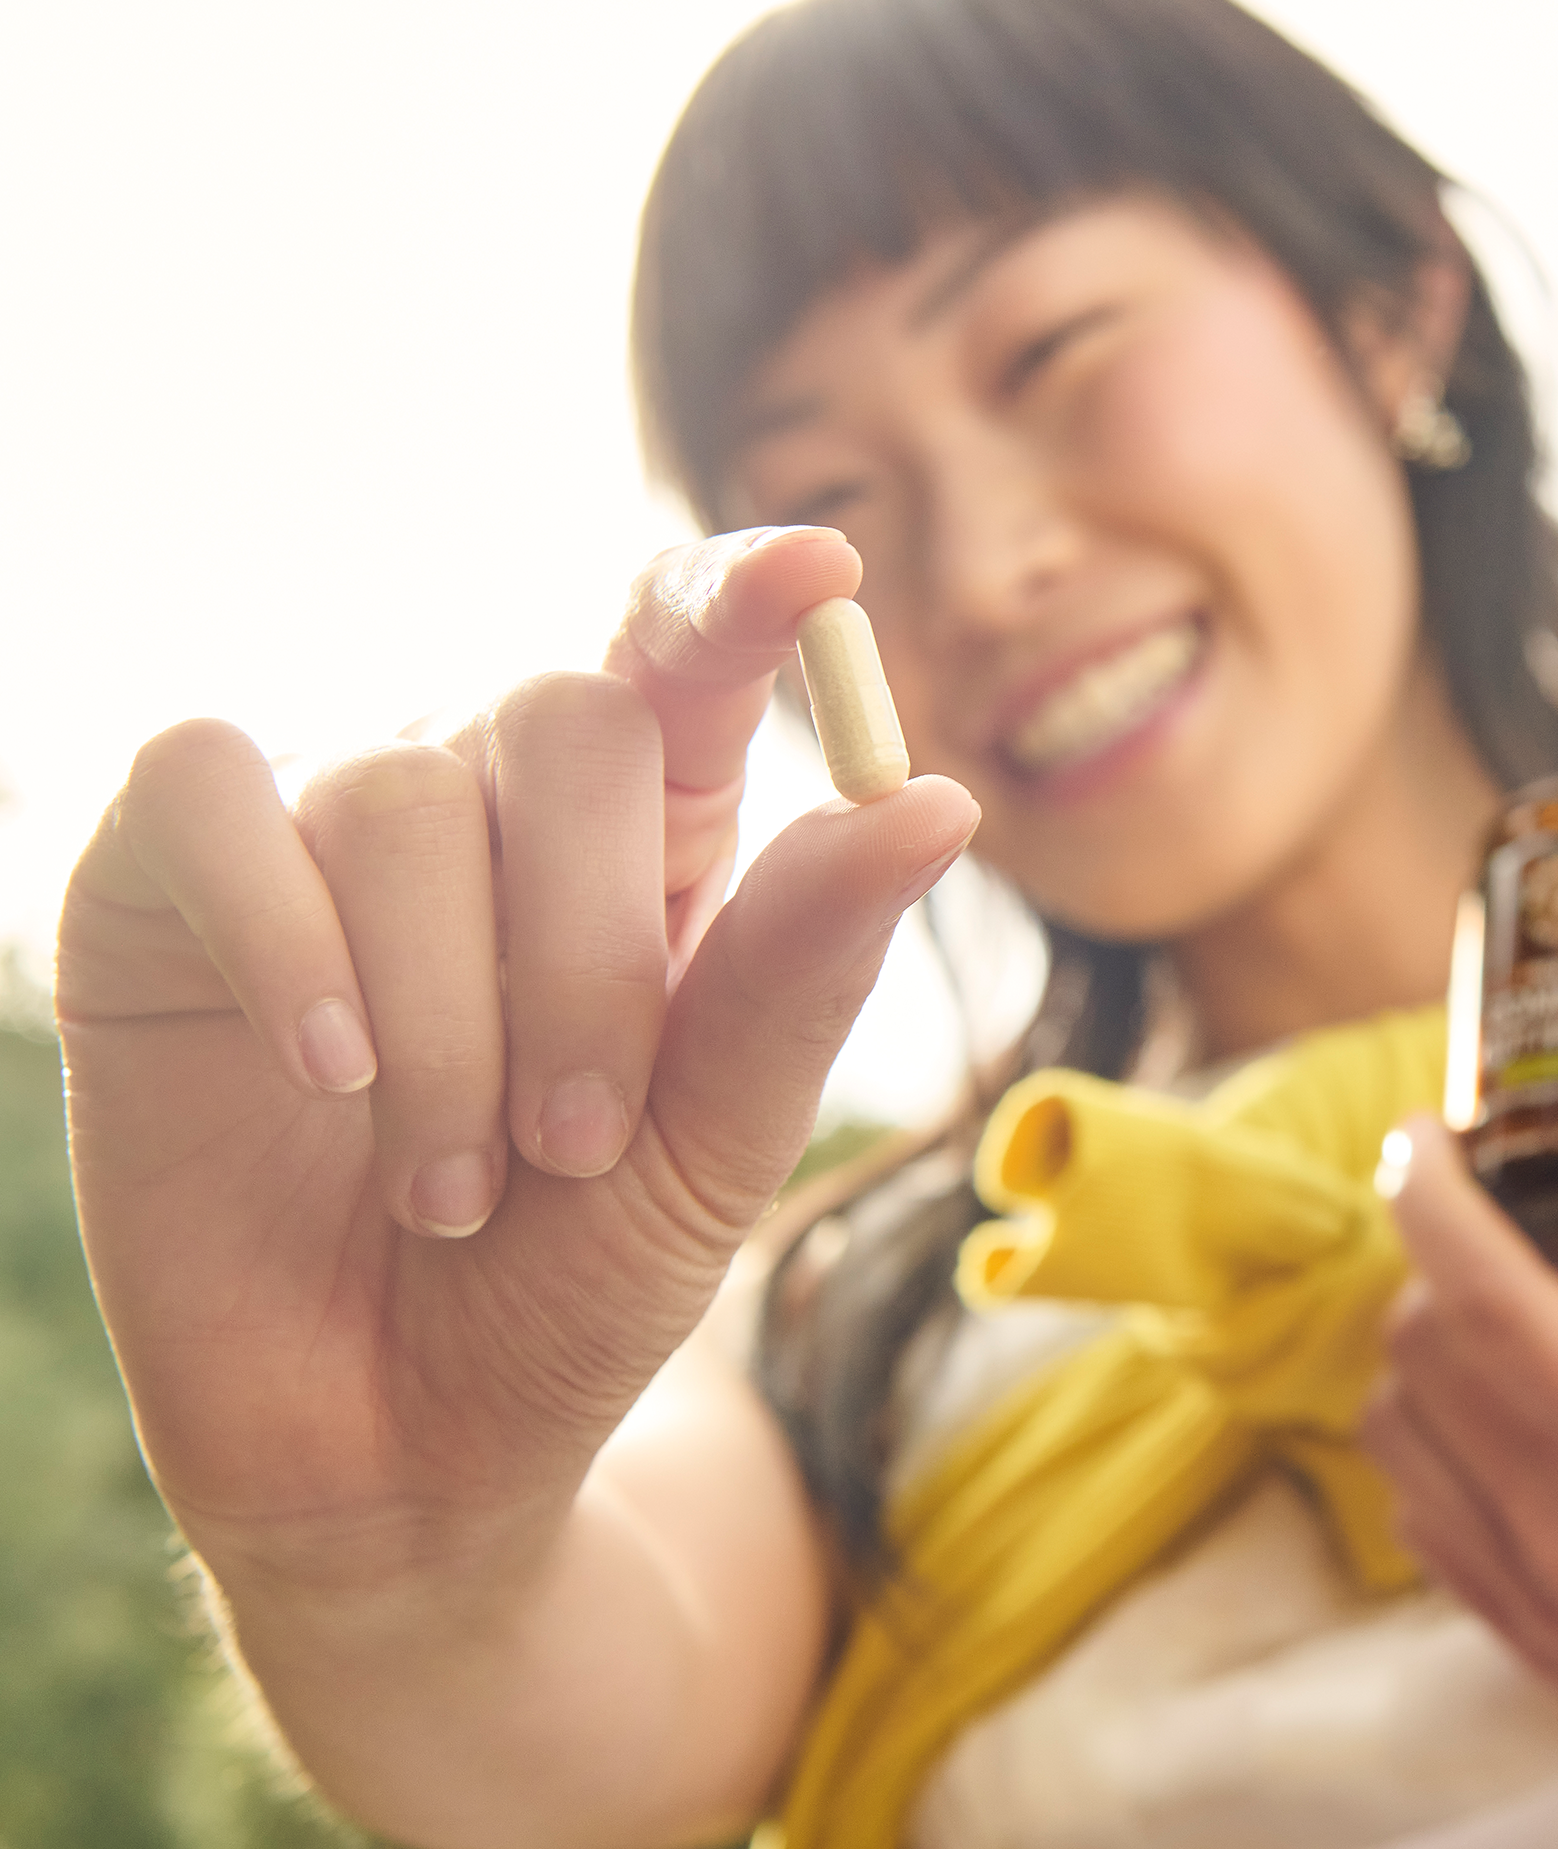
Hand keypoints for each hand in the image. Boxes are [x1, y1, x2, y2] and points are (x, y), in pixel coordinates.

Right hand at [55, 523, 974, 1692]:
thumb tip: (934, 800)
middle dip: (587, 948)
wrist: (398, 1449)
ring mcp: (318, 829)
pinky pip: (210, 798)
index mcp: (637, 841)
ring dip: (449, 1016)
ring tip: (456, 1183)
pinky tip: (331, 1066)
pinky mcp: (161, 882)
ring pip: (400, 796)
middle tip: (577, 1146)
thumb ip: (800, 971)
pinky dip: (285, 931)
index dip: (742, 600)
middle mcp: (482, 801)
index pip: (683, 658)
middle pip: (562, 721)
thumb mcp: (712, 1145)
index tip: (818, 570)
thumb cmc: (573, 1284)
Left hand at [1362, 1058, 1557, 1848]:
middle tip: (1489, 1209)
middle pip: (1421, 1346)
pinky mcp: (1541, 1655)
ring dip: (1419, 1349)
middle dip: (1433, 1253)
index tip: (1421, 1126)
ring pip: (1397, 1432)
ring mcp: (1545, 1608)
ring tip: (1489, 1305)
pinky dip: (1427, 1447)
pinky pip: (1419, 1523)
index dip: (1425, 1189)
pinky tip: (1492, 1416)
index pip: (1480, 1292)